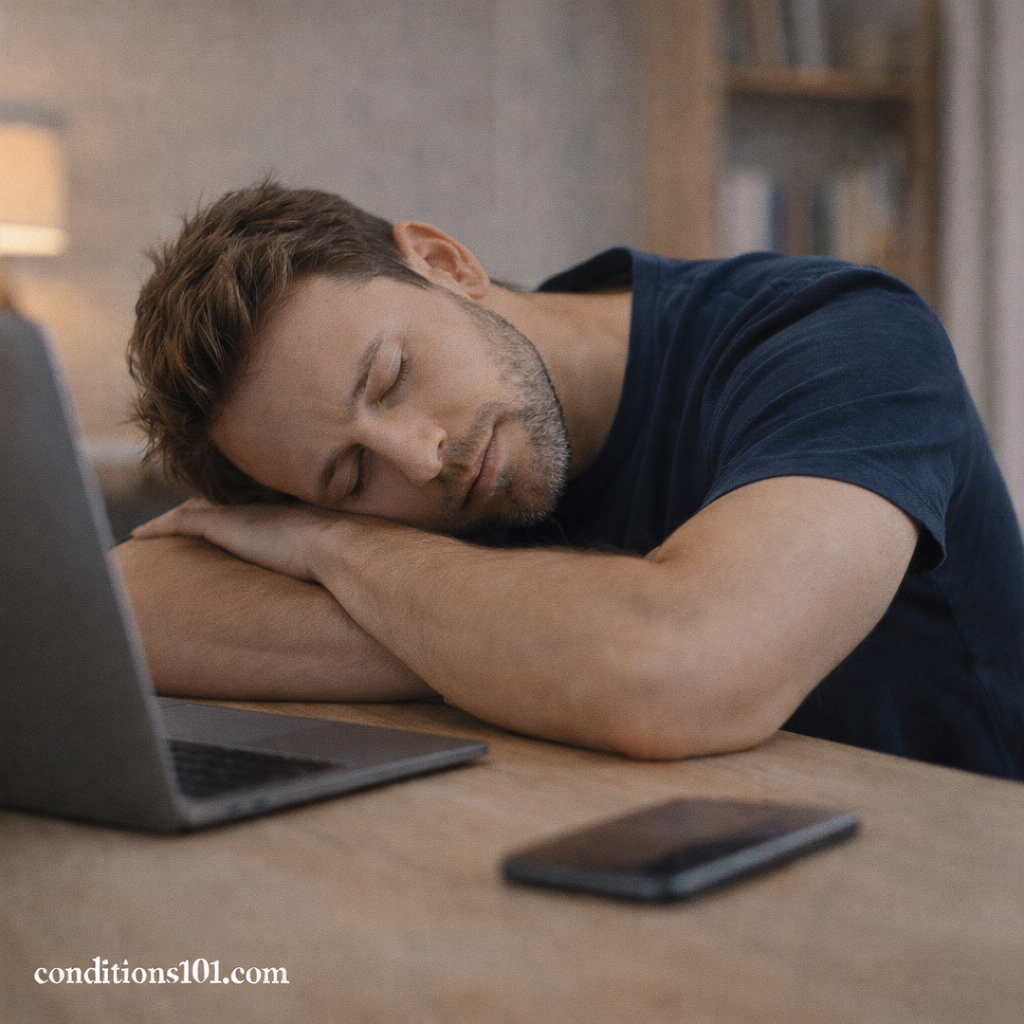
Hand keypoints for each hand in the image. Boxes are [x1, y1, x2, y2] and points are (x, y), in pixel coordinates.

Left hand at [131, 499, 345, 582]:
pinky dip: (158, 526)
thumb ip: (335, 559)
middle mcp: (258, 506)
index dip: (227, 508)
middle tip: (176, 519)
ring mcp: (240, 513)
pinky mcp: (223, 525)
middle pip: (215, 502)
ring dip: (171, 518)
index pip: (246, 506)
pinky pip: (179, 523)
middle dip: (195, 508)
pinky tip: (138, 534)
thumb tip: (349, 582)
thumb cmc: (347, 559)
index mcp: (283, 510)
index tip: (215, 512)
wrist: (341, 548)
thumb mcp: (336, 557)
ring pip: (192, 510)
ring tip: (151, 528)